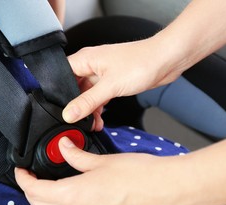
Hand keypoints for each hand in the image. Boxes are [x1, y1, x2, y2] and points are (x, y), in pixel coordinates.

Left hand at [15, 137, 186, 204]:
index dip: (23, 179)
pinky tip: (62, 204)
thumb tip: (64, 147)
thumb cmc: (140, 176)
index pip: (34, 191)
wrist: (167, 191)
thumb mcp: (101, 160)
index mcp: (73, 196)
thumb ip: (77, 155)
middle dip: (29, 192)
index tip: (22, 170)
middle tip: (30, 177)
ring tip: (42, 190)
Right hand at [63, 39, 182, 127]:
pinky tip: (100, 120)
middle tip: (77, 121)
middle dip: (76, 106)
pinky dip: (98, 109)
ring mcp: (102, 73)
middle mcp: (91, 65)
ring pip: (87, 95)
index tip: (59, 109)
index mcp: (85, 59)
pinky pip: (99, 97)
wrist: (167, 60)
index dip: (58, 92)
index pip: (62, 75)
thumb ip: (87, 102)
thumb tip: (69, 114)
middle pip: (73, 88)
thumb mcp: (110, 86)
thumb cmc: (142, 62)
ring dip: (89, 110)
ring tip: (91, 124)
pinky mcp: (112, 81)